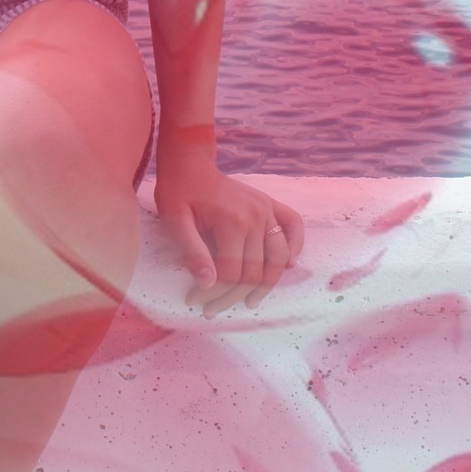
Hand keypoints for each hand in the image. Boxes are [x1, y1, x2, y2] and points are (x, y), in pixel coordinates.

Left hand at [151, 153, 303, 315]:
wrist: (190, 162)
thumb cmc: (178, 191)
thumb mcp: (175, 220)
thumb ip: (192, 252)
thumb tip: (208, 283)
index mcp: (232, 221)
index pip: (231, 273)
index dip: (214, 293)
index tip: (195, 302)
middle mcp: (257, 217)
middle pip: (254, 271)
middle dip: (233, 296)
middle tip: (212, 309)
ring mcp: (267, 210)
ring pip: (278, 258)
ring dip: (267, 284)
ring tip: (249, 302)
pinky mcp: (271, 204)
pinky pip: (293, 226)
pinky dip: (296, 246)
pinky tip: (287, 266)